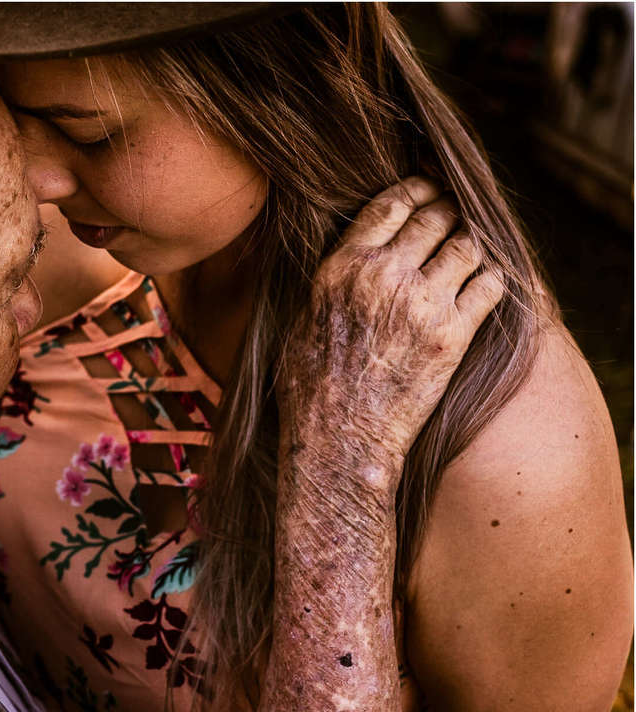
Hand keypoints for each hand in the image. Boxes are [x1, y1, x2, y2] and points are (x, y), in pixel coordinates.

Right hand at [278, 176, 504, 470]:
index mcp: (341, 268)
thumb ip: (331, 282)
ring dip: (474, 242)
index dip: (417, 189)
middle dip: (450, 210)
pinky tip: (488, 282)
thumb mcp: (303, 320)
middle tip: (458, 214)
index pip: (391, 205)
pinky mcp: (452, 335)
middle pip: (435, 217)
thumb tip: (348, 260)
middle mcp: (382, 277)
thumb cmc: (311, 387)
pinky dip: (494, 277)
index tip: (428, 188)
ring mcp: (421, 304)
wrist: (339, 438)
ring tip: (474, 247)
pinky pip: (491, 285)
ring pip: (468, 245)